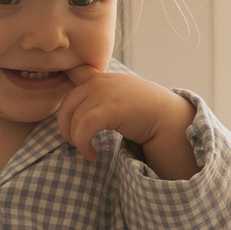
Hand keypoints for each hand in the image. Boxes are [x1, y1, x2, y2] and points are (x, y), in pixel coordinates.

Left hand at [54, 66, 198, 177]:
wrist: (167, 117)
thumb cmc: (144, 111)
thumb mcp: (119, 95)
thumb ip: (101, 93)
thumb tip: (79, 99)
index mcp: (100, 78)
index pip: (73, 75)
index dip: (63, 89)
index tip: (67, 113)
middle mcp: (99, 82)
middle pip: (66, 105)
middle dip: (65, 127)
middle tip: (74, 142)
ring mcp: (104, 94)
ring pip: (73, 119)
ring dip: (75, 140)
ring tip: (86, 151)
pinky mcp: (109, 109)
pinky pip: (83, 128)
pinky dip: (83, 144)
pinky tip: (91, 154)